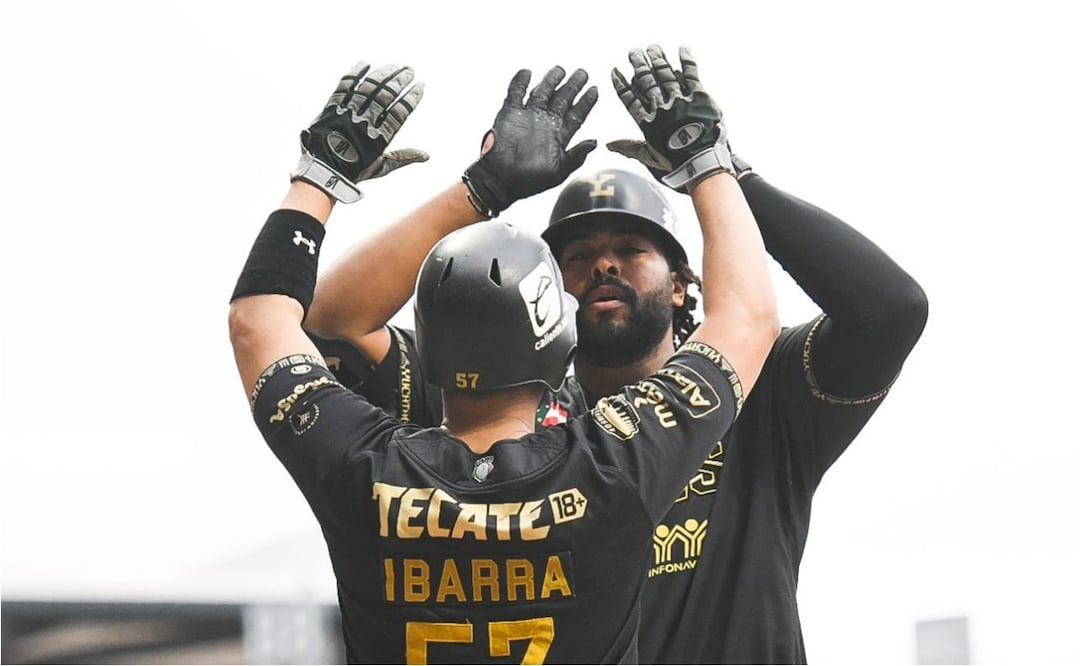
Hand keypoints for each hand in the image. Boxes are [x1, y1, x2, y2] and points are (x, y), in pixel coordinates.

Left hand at [292, 61, 427, 202]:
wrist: (321, 172)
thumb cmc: (353, 171)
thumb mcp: (381, 167)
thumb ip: (403, 157)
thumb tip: (426, 155)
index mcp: (378, 138)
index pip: (399, 113)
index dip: (411, 98)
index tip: (420, 86)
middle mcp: (364, 123)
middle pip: (385, 96)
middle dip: (399, 81)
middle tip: (409, 70)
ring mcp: (347, 114)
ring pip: (368, 88)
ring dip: (382, 74)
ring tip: (394, 66)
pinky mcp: (331, 108)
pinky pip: (344, 86)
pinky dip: (354, 74)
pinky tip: (365, 64)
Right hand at [462, 66, 597, 217]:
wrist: (501, 180)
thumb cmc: (529, 180)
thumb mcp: (559, 171)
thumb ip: (576, 155)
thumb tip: (595, 143)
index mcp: (559, 135)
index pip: (577, 114)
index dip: (586, 102)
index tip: (595, 89)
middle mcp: (545, 123)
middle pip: (562, 98)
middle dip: (573, 85)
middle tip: (583, 72)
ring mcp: (528, 116)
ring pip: (542, 92)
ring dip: (551, 80)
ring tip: (560, 69)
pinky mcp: (510, 113)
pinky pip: (515, 92)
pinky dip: (520, 81)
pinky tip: (527, 72)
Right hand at [607, 45, 732, 191]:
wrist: (703, 164)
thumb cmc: (676, 164)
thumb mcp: (649, 157)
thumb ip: (629, 147)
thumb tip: (608, 145)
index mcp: (648, 123)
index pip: (630, 99)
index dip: (621, 85)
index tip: (615, 71)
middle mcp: (661, 108)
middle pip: (646, 81)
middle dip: (639, 65)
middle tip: (633, 52)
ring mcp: (680, 101)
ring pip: (665, 75)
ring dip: (658, 59)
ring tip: (652, 48)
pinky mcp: (700, 97)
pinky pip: (692, 74)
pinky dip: (687, 61)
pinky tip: (682, 50)